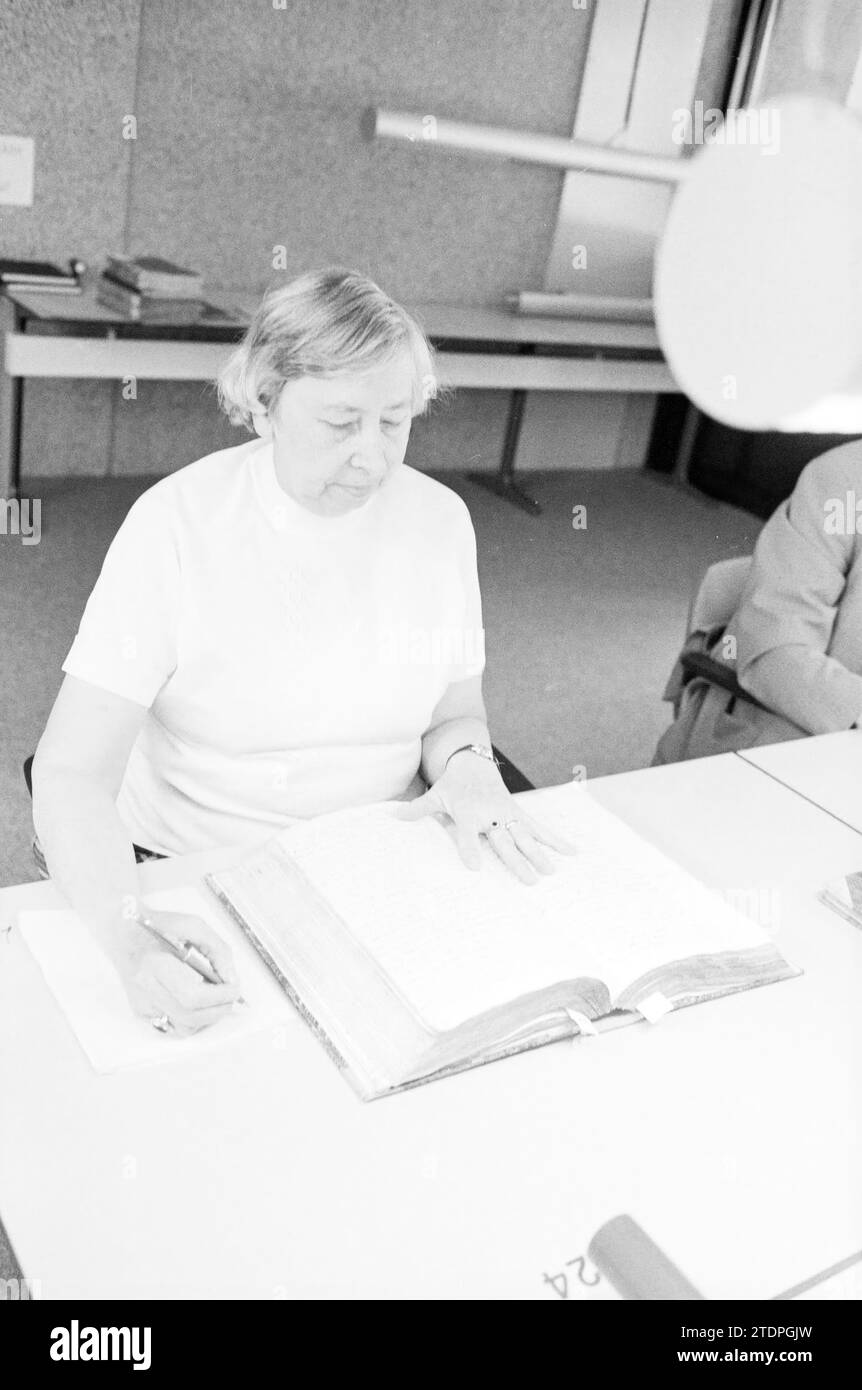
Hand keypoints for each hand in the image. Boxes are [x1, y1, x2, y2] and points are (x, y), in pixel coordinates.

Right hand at [108, 909, 241, 1036]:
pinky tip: (197, 1003)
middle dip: (218, 1010)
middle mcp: (145, 987)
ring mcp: (141, 1002)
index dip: (219, 996)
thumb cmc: (158, 926)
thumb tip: (230, 978)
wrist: (123, 932)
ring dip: (206, 1018)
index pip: (193, 995)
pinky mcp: (141, 1011)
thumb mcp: (193, 925)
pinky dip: (192, 1019)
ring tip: (215, 1000)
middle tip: (230, 997)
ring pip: (182, 1027)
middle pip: (190, 1015)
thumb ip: (217, 950)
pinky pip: (173, 1026)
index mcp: (155, 964)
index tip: (234, 988)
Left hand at [400, 752, 574, 883]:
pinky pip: (538, 827)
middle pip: (504, 840)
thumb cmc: (452, 786)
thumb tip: (392, 817)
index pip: (468, 833)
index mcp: (468, 812)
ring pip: (525, 836)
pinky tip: (572, 851)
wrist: (473, 763)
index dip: (470, 849)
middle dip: (517, 860)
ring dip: (539, 853)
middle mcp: (490, 814)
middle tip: (529, 881)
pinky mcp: (518, 813)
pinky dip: (555, 839)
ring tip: (551, 872)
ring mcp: (507, 813)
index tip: (474, 868)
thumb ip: (417, 810)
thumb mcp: (434, 795)